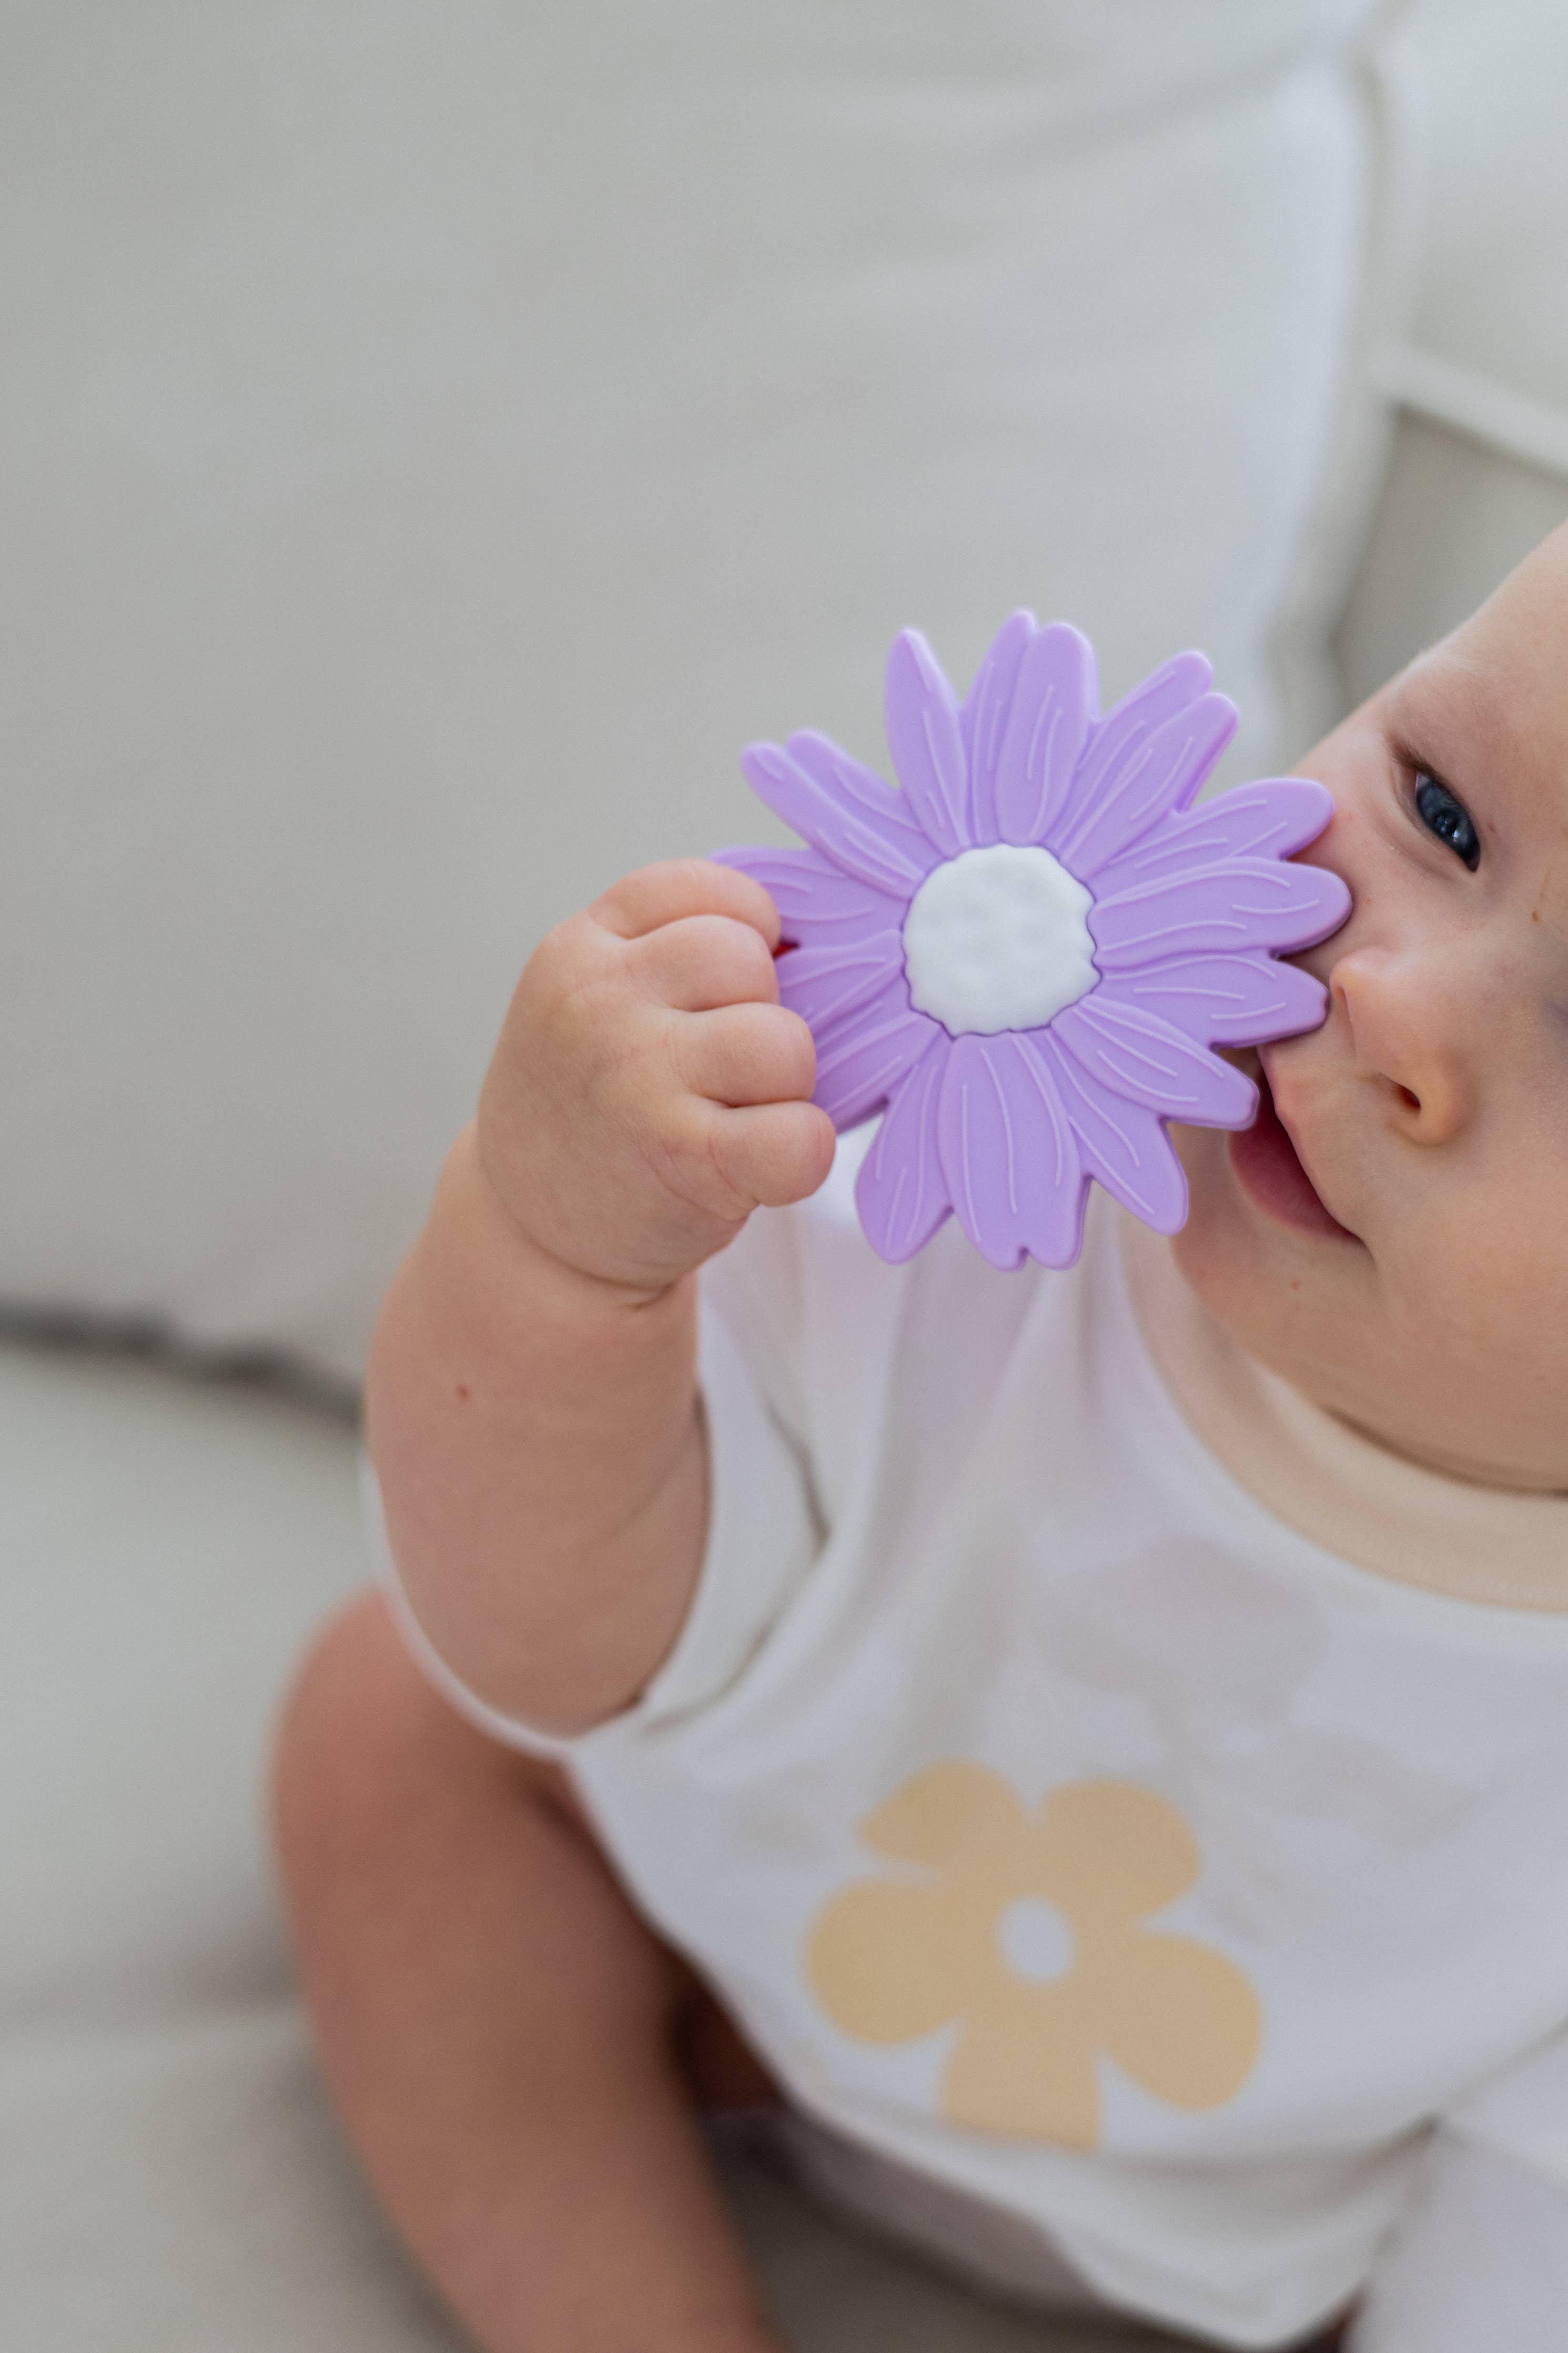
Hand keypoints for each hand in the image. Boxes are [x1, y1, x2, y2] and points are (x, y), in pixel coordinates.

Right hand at [477, 859, 835, 1291]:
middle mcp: (600, 1003)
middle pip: (749, 961)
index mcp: (580, 949)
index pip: (704, 891)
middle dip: (761, 1012)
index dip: (745, 931)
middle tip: (726, 1070)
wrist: (531, 1234)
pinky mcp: (683, 1160)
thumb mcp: (593, 999)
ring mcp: (638, 1080)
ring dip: (784, 1086)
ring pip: (784, 1042)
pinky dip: (803, 1153)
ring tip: (737, 1116)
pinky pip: (800, 1134)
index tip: (731, 986)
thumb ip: (670, 950)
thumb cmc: (593, 1104)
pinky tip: (763, 1163)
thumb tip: (804, 937)